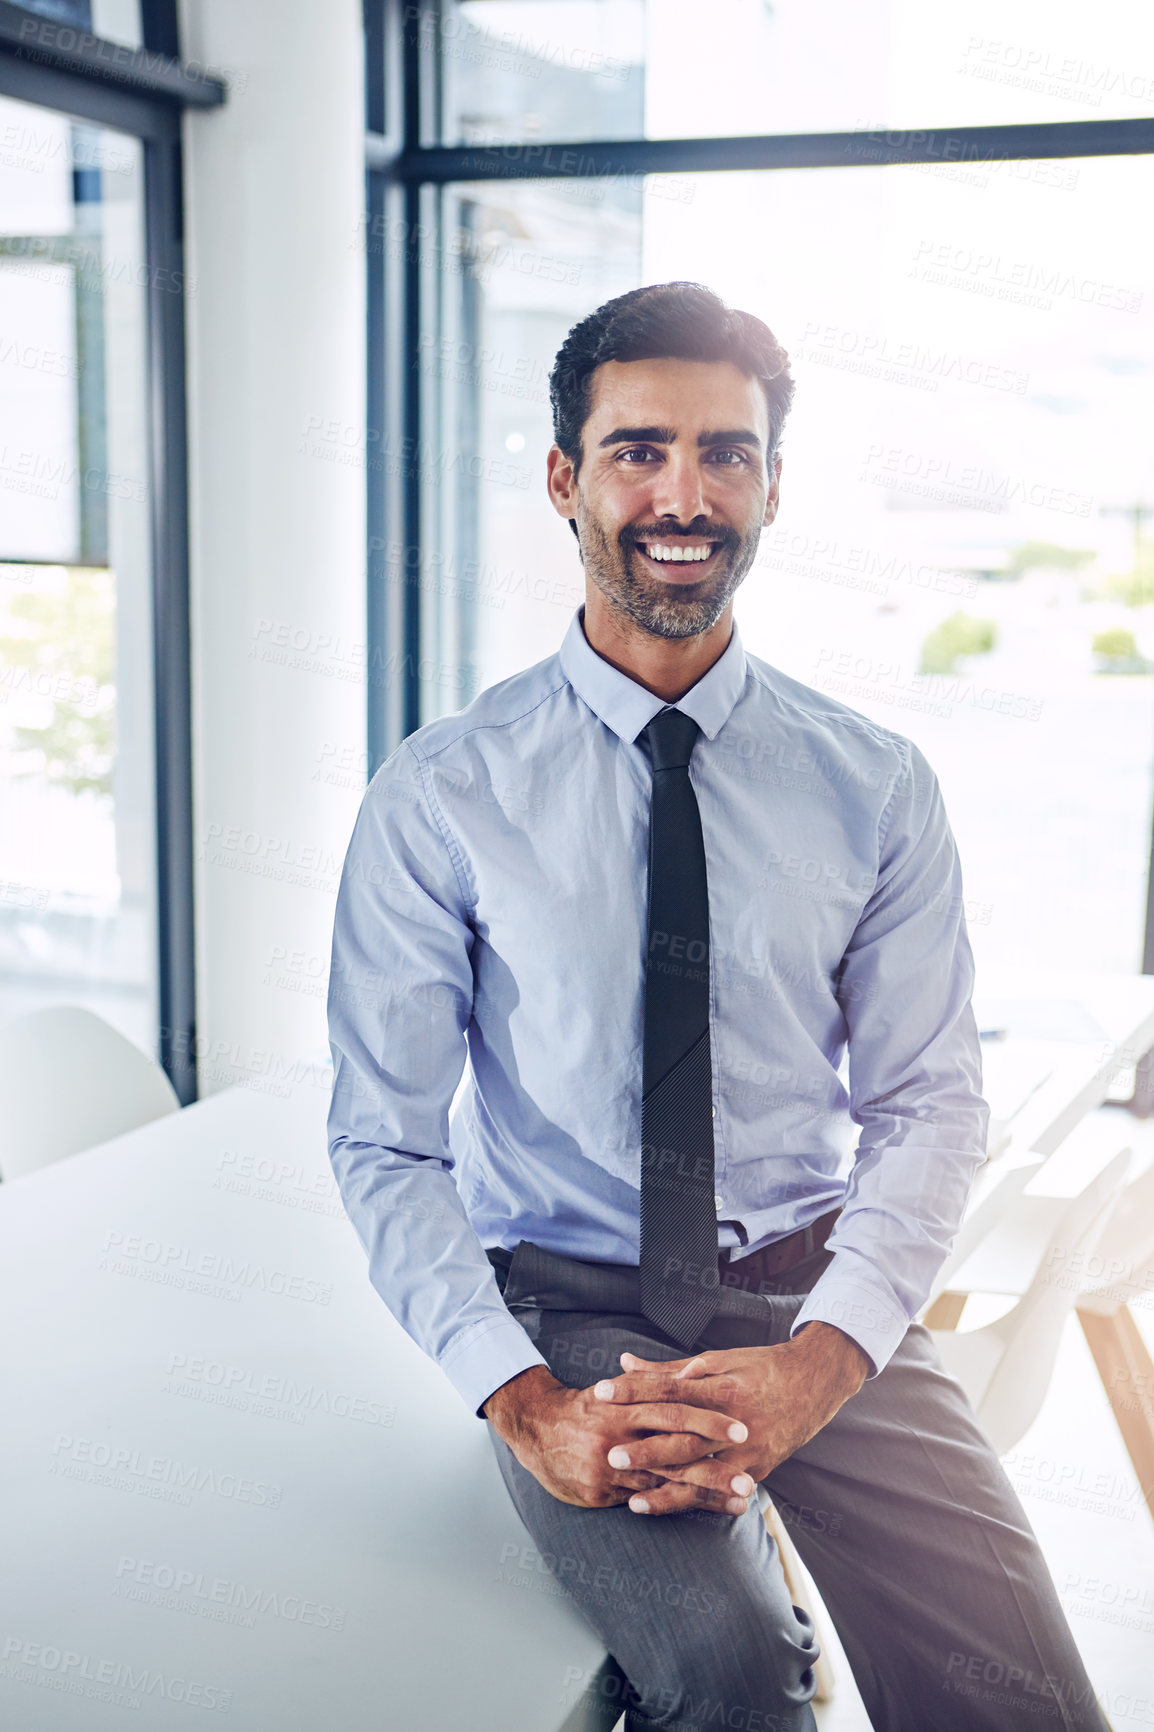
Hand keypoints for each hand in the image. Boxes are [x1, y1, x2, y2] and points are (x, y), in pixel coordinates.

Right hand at [482, 1363, 752, 1511]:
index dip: (708, 1421)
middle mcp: (620, 1435)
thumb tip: (692, 1374)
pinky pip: (644, 1499)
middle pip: (674, 1451)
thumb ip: (653, 1385)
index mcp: (626, 1404)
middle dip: (713, 1467)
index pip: (674, 1411)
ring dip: (705, 1493)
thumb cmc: (585, 1407)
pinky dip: (675, 1505)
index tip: (739, 1430)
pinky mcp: (603, 1492)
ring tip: (740, 1500)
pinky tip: (702, 1512)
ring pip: (665, 1482)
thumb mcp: (617, 1389)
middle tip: (748, 1478)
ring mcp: (612, 1467)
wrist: (535, 1428)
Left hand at [599, 1322, 869, 1516]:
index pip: (670, 1389)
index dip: (634, 1390)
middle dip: (646, 1450)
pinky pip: (720, 1491)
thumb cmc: (760, 1367)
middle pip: (684, 1438)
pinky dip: (694, 1502)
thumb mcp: (719, 1359)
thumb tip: (626, 1363)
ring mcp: (748, 1451)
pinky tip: (668, 1509)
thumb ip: (671, 1369)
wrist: (815, 1383)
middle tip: (609, 1456)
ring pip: (702, 1474)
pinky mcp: (757, 1470)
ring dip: (667, 1488)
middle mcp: (735, 1422)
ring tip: (633, 1499)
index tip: (601, 1392)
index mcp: (723, 1387)